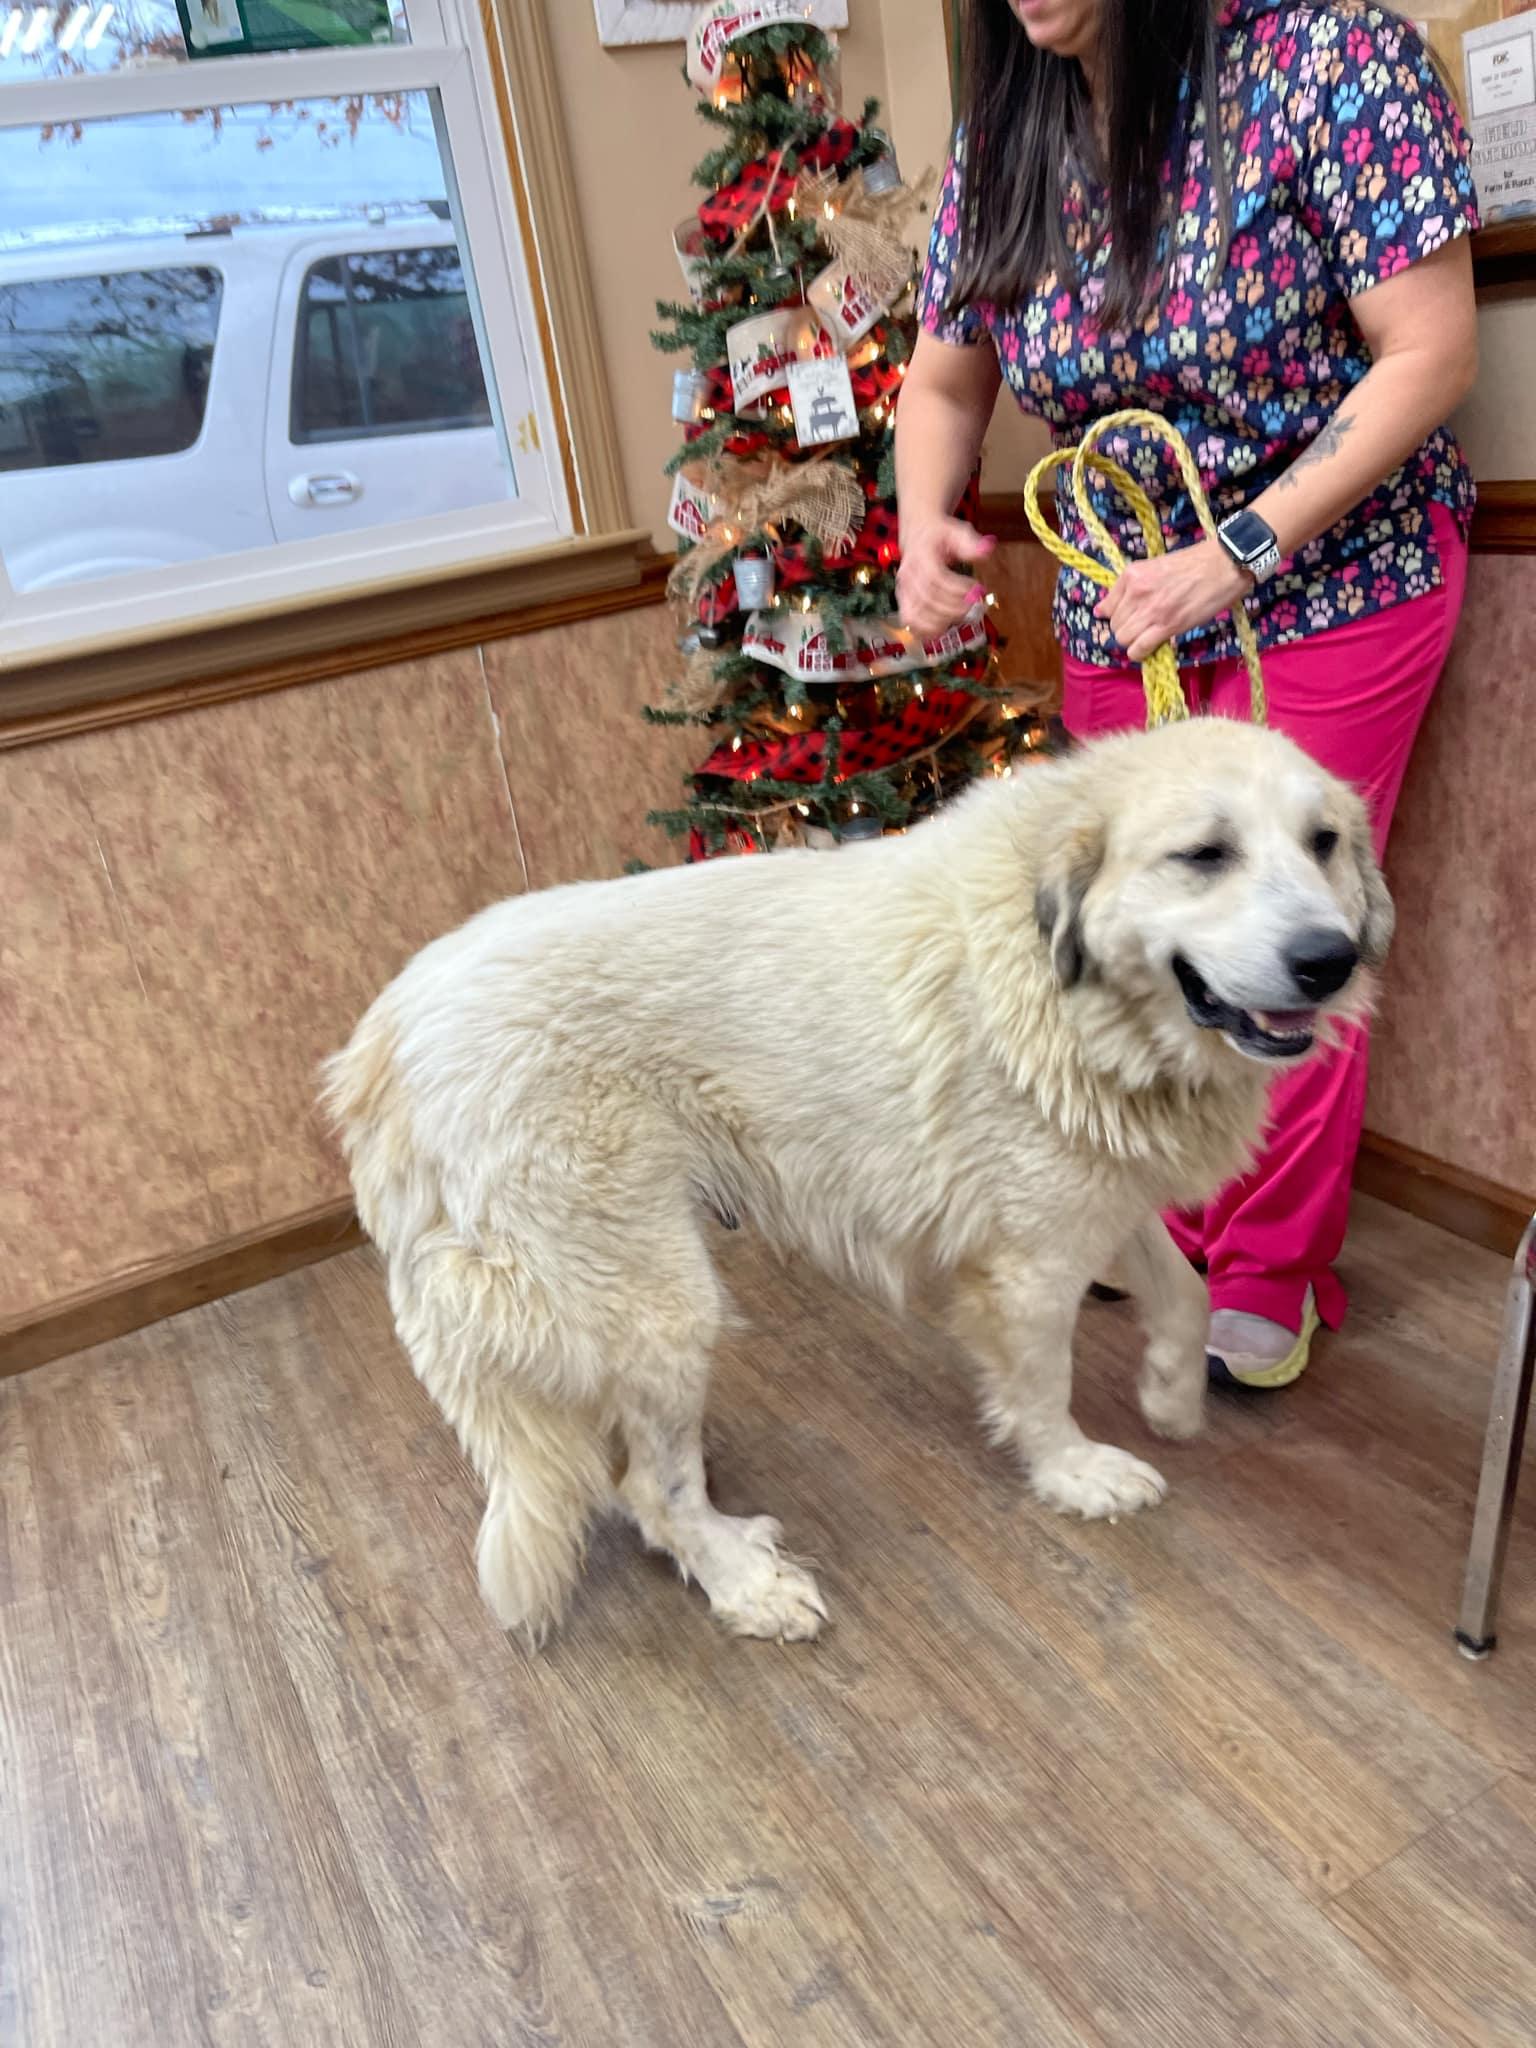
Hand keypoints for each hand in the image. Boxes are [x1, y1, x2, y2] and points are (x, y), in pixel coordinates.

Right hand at [896, 518, 996, 636]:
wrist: (919, 533)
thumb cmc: (940, 534)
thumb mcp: (957, 531)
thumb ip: (970, 543)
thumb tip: (986, 550)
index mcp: (920, 556)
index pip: (935, 578)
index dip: (957, 589)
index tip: (977, 587)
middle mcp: (908, 575)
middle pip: (928, 600)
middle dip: (954, 606)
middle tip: (975, 601)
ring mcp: (903, 590)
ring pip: (916, 616)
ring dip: (942, 621)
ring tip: (962, 613)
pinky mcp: (904, 602)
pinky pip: (911, 623)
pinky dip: (927, 630)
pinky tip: (946, 624)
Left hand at [1095, 538, 1250, 662]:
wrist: (1225, 563)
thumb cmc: (1195, 563)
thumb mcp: (1155, 567)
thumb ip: (1132, 587)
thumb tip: (1102, 610)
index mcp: (1132, 575)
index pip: (1107, 607)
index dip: (1117, 616)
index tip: (1129, 618)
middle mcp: (1136, 592)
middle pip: (1115, 625)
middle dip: (1127, 629)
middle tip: (1144, 627)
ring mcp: (1150, 610)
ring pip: (1123, 639)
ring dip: (1133, 642)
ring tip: (1148, 636)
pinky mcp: (1167, 625)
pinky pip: (1139, 649)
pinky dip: (1140, 653)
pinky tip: (1149, 648)